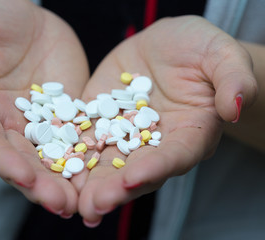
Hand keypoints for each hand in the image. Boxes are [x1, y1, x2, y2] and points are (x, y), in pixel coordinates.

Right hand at [0, 0, 88, 216]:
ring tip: (86, 202)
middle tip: (62, 204)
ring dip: (69, 181)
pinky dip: (92, 155)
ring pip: (54, 158)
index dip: (3, 162)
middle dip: (41, 185)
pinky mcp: (68, 115)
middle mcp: (9, 127)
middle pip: (24, 162)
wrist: (22, 21)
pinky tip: (107, 170)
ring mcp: (41, 124)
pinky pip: (81, 137)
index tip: (23, 177)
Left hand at [77, 16, 256, 224]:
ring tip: (69, 202)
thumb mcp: (221, 55)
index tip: (134, 178)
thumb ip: (233, 79)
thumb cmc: (200, 49)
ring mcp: (124, 133)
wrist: (167, 46)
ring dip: (87, 183)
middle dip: (114, 190)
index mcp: (189, 134)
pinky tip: (50, 168)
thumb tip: (233, 107)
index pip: (174, 156)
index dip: (156, 168)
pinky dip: (68, 152)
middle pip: (135, 171)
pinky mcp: (100, 120)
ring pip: (105, 162)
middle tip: (93, 207)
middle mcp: (154, 143)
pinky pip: (83, 137)